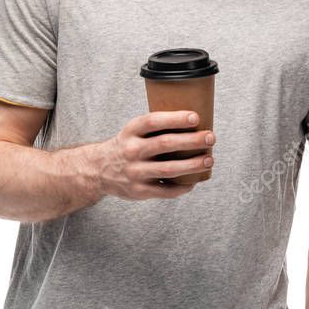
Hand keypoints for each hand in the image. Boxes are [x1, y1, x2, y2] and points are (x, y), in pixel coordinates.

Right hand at [95, 110, 214, 200]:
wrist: (98, 170)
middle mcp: (131, 150)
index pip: (153, 121)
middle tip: (210, 137)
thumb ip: (156, 128)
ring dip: (193, 165)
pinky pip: (166, 190)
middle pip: (166, 144)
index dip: (175, 119)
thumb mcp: (133, 131)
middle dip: (192, 141)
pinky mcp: (139, 190)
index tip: (195, 117)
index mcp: (131, 131)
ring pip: (169, 169)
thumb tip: (194, 123)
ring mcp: (135, 172)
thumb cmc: (126, 146)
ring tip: (209, 160)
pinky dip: (183, 186)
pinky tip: (194, 181)